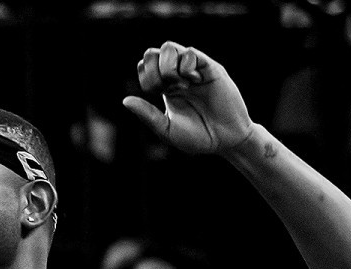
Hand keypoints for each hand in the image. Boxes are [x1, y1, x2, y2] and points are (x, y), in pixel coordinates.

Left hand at [122, 42, 253, 155]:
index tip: (156, 94)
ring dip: (167, 66)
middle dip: (153, 70)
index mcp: (164, 88)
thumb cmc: (197, 137)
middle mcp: (177, 75)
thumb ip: (147, 115)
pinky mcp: (210, 68)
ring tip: (180, 85)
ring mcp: (193, 69)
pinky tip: (194, 81)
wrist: (225, 140)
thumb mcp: (166, 130)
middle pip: (153, 53)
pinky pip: (191, 52)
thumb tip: (125, 101)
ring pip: (169, 47)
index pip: (145, 66)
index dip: (145, 77)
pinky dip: (186, 66)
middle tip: (165, 89)